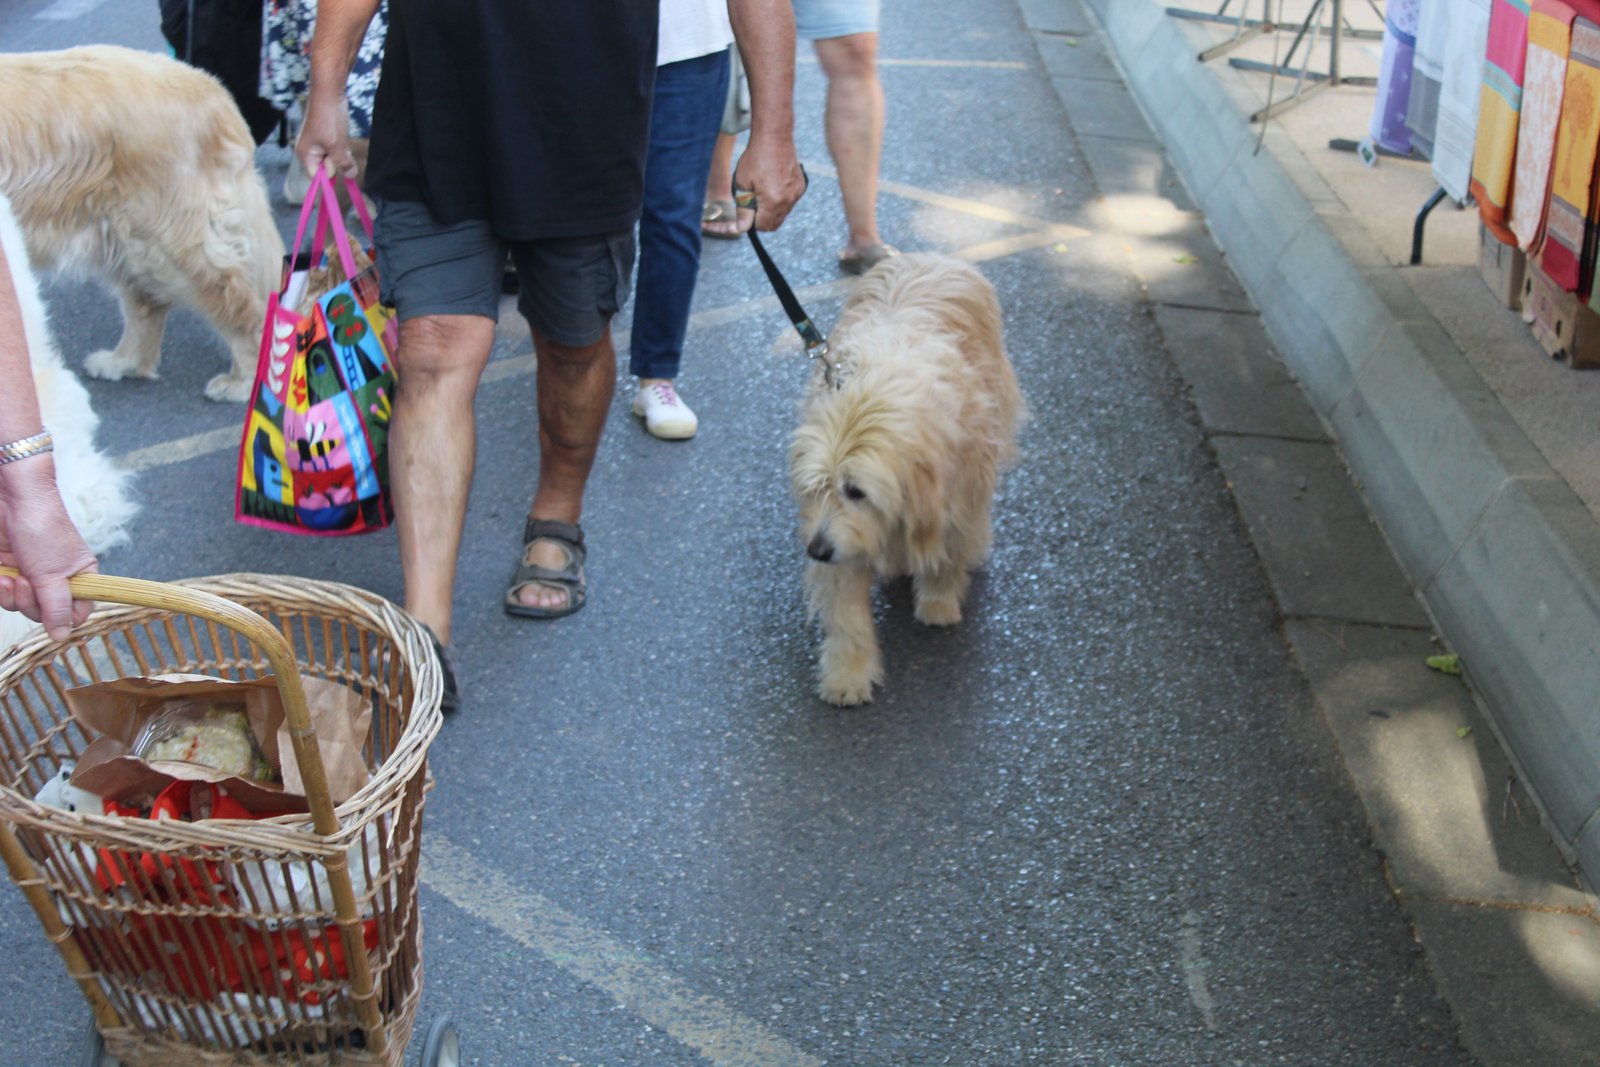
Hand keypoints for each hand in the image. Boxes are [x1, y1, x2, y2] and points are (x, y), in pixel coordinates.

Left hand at [0, 462, 96, 639]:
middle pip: (45, 613)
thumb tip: (63, 637)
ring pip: (21, 605)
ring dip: (12, 596)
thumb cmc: (42, 527)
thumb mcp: (54, 574)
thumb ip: (57, 608)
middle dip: (32, 603)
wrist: (12, 500)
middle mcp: (56, 578)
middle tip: (28, 583)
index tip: (51, 612)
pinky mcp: (9, 570)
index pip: (77, 613)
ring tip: (12, 577)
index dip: (63, 618)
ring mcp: (31, 574)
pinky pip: (3, 595)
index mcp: (80, 576)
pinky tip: (1, 576)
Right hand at [296, 94, 357, 182]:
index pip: (316, 176)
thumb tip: (350, 176)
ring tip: (340, 138)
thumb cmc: (328, 118)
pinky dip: (342, 147)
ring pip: (333, 159)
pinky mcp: (327, 138)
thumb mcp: (336, 144)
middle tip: (340, 147)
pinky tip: (342, 136)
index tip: (339, 166)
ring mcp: (318, 144)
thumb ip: (342, 163)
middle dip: (337, 162)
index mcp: (305, 154)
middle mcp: (309, 151)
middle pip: (326, 168)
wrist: (329, 92)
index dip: (329, 175)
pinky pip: (336, 150)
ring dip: (341, 154)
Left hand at [732, 136, 806, 232]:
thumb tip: (741, 227)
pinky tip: (773, 184)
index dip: (752, 222)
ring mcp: (796, 194)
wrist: (774, 136)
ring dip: (771, 209)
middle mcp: (788, 201)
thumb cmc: (755, 157)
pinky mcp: (801, 186)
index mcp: (773, 202)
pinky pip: (789, 202)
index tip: (747, 210)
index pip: (763, 227)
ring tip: (763, 189)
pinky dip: (780, 200)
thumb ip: (743, 209)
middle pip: (774, 223)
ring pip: (782, 213)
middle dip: (762, 218)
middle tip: (753, 201)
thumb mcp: (742, 184)